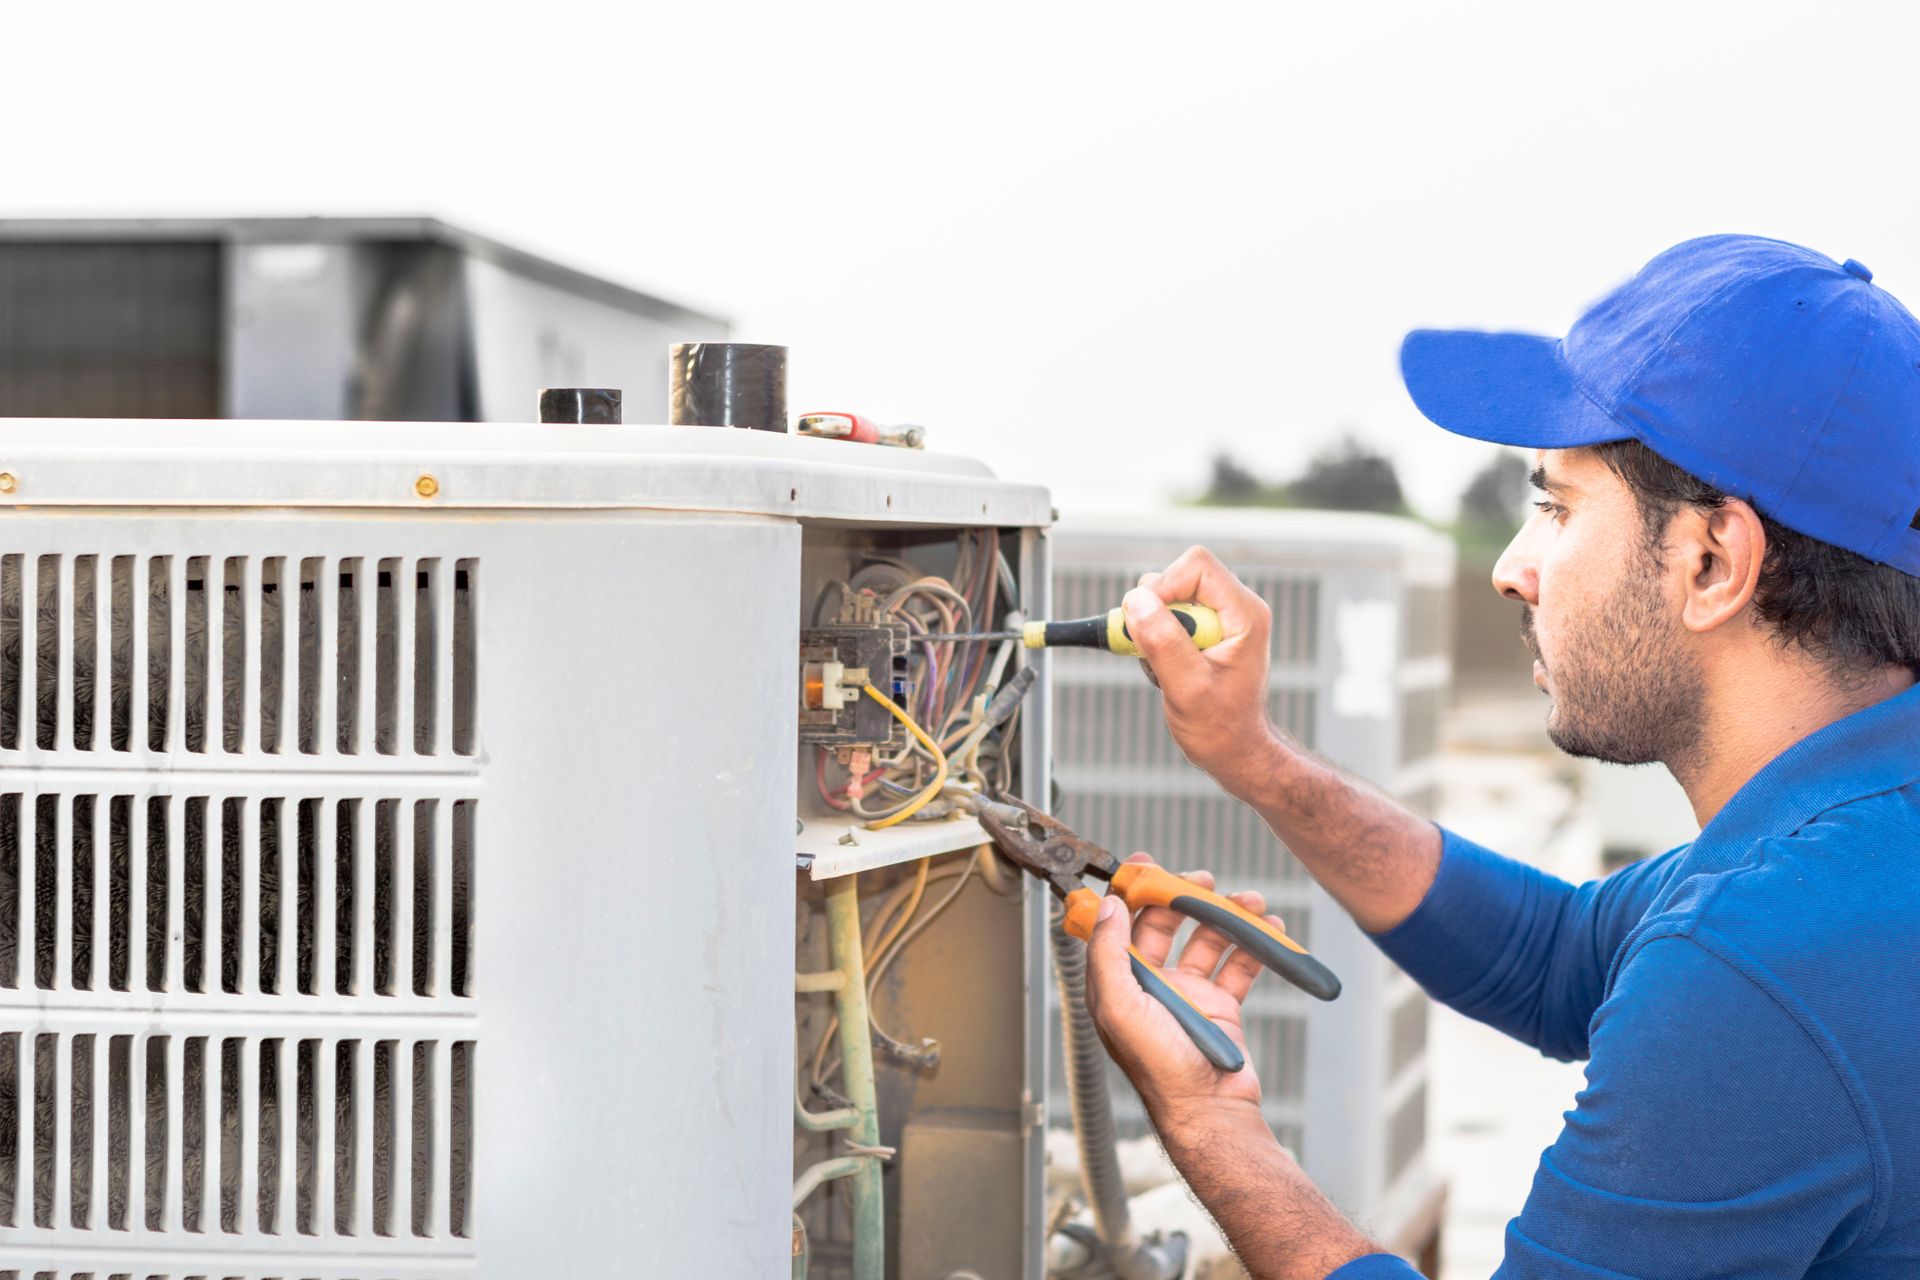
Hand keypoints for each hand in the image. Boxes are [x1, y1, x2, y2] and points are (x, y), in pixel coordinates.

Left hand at [1083, 853, 1279, 1122]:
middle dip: (1182, 897)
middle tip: (1203, 879)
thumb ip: (1109, 954)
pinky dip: (1256, 943)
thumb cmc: (1160, 1068)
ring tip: (1251, 901)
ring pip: (1206, 939)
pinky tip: (1272, 930)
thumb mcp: (1120, 1007)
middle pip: (1163, 925)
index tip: (1144, 863)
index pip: (1119, 925)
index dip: (1129, 892)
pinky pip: (1238, 964)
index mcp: (1119, 983)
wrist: (1211, 1111)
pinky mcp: (1221, 1005)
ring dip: (1226, 915)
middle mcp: (1151, 984)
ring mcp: (1188, 993)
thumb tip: (1106, 906)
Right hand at [1124, 547, 1280, 797]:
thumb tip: (1137, 601)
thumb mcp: (1188, 689)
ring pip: (1167, 596)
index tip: (1143, 622)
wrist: (1235, 750)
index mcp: (1245, 613)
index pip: (1196, 566)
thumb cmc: (1222, 727)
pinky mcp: (1205, 627)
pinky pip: (1166, 615)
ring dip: (1152, 630)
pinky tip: (1168, 670)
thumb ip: (1164, 643)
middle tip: (1152, 653)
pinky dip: (1155, 640)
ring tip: (1166, 669)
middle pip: (1178, 576)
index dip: (1162, 587)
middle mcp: (1236, 606)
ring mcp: (1221, 616)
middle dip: (1154, 613)